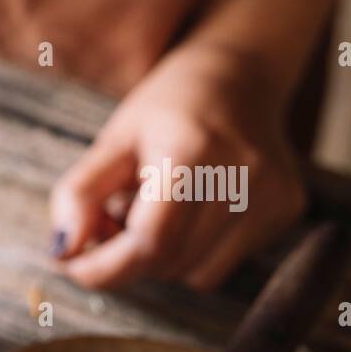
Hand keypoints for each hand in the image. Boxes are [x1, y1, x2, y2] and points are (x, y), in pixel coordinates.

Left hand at [48, 44, 307, 290]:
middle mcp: (245, 176)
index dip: (105, 266)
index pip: (150, 241)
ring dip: (158, 258)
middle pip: (168, 261)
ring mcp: (274, 196)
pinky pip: (220, 266)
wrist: (238, 77)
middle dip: (125, 258)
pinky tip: (187, 214)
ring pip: (193, 274)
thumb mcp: (111, 142)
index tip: (72, 266)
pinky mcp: (287, 210)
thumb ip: (79, 195)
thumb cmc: (165, 110)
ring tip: (151, 210)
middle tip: (109, 221)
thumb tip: (62, 251)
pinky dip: (191, 253)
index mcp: (196, 152)